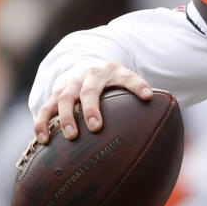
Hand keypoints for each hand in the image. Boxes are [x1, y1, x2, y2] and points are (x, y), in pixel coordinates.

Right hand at [33, 62, 152, 143]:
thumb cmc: (112, 82)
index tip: (147, 96)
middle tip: (96, 127)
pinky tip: (44, 139)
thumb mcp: (126, 81)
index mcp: (113, 71)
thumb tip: (163, 113)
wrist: (86, 66)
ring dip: (65, 117)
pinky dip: (43, 123)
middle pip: (89, 91)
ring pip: (64, 98)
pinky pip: (46, 108)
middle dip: (91, 109)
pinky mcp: (56, 94)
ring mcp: (70, 84)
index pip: (127, 77)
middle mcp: (89, 75)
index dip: (137, 85)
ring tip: (71, 136)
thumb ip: (140, 93)